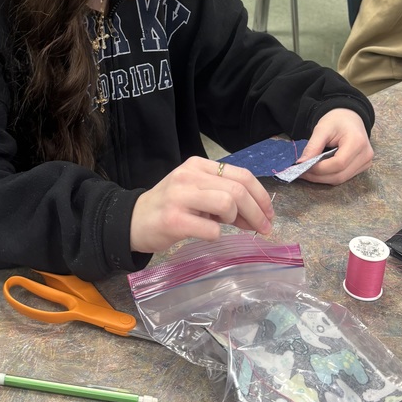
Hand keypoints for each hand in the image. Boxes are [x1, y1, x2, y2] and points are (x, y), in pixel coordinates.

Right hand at [130, 156, 274, 254]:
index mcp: (197, 165)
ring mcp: (180, 197)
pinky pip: (211, 229)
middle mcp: (188, 176)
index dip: (261, 196)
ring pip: (227, 203)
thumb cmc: (169, 207)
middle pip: (238, 190)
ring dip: (235, 219)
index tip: (269, 214)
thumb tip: (258, 215)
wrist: (132, 221)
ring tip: (227, 226)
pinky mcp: (173, 220)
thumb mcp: (196, 193)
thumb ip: (224, 198)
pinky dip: (216, 235)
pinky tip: (206, 234)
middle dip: (257, 212)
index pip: (241, 175)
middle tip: (263, 228)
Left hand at [296, 108, 373, 184]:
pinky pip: (344, 177)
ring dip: (322, 179)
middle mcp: (365, 155)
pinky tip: (318, 171)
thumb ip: (312, 146)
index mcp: (357, 142)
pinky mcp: (362, 166)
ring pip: (341, 179)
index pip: (338, 163)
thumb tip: (301, 163)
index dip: (319, 169)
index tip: (303, 167)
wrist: (350, 118)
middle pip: (339, 175)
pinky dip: (329, 176)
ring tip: (307, 172)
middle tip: (301, 172)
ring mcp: (366, 162)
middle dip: (318, 176)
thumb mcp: (322, 129)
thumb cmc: (337, 120)